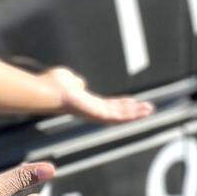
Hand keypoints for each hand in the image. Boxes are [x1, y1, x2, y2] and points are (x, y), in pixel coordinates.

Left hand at [38, 66, 154, 123]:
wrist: (47, 91)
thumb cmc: (52, 85)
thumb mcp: (68, 79)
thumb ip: (75, 82)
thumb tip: (78, 82)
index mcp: (87, 102)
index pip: (108, 104)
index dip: (121, 103)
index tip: (133, 101)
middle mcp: (92, 110)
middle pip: (117, 111)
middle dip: (133, 110)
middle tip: (148, 108)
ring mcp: (95, 114)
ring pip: (120, 115)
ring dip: (135, 113)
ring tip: (149, 110)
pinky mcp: (97, 114)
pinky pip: (117, 116)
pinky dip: (130, 115)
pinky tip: (141, 112)